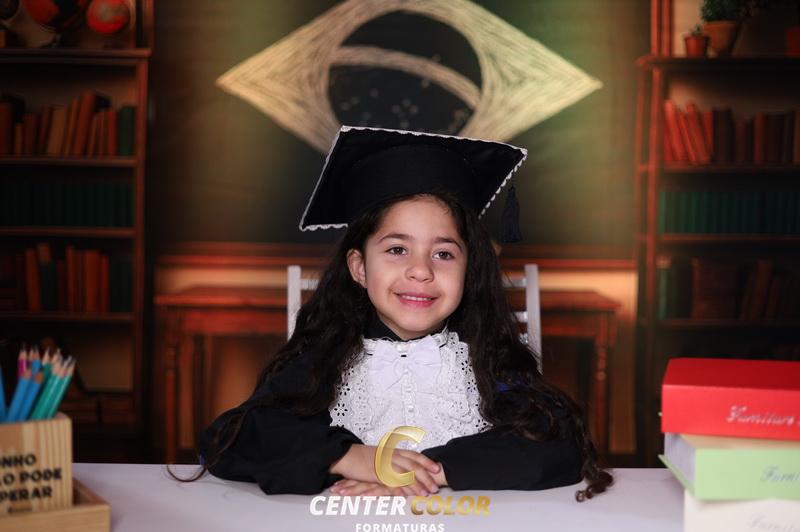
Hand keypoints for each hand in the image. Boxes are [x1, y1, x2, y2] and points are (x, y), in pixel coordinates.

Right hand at [329, 444, 443, 494]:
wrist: (344, 455)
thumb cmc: (360, 457)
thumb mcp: (380, 456)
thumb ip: (392, 461)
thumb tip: (403, 467)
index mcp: (392, 451)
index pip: (414, 455)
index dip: (426, 461)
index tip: (437, 468)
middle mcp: (390, 456)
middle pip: (413, 465)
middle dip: (426, 477)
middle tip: (435, 486)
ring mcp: (384, 464)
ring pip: (404, 474)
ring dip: (416, 484)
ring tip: (425, 493)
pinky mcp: (376, 473)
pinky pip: (391, 481)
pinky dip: (400, 488)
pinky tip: (406, 495)